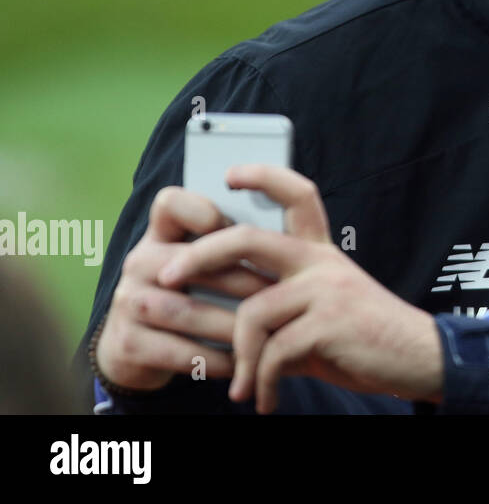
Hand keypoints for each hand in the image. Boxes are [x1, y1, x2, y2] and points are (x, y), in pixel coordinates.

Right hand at [97, 185, 272, 390]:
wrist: (139, 348)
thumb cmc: (190, 293)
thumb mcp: (202, 262)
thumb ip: (231, 242)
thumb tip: (285, 237)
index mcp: (161, 234)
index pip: (171, 203)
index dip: (204, 211)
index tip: (243, 229)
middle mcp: (139, 261)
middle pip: (192, 263)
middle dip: (245, 282)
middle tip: (284, 295)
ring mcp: (127, 302)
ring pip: (187, 311)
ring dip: (233, 325)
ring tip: (270, 332)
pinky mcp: (126, 343)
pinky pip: (178, 351)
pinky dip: (215, 359)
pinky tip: (243, 361)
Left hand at [157, 165, 444, 412]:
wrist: (418, 358)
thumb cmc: (365, 337)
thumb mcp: (325, 309)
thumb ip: (283, 303)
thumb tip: (225, 317)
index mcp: (321, 252)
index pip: (297, 195)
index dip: (263, 176)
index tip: (231, 174)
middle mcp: (321, 262)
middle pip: (247, 239)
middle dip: (198, 256)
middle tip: (168, 278)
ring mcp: (326, 291)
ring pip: (252, 315)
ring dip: (239, 360)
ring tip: (244, 387)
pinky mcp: (329, 324)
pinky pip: (274, 354)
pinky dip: (263, 384)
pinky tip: (265, 401)